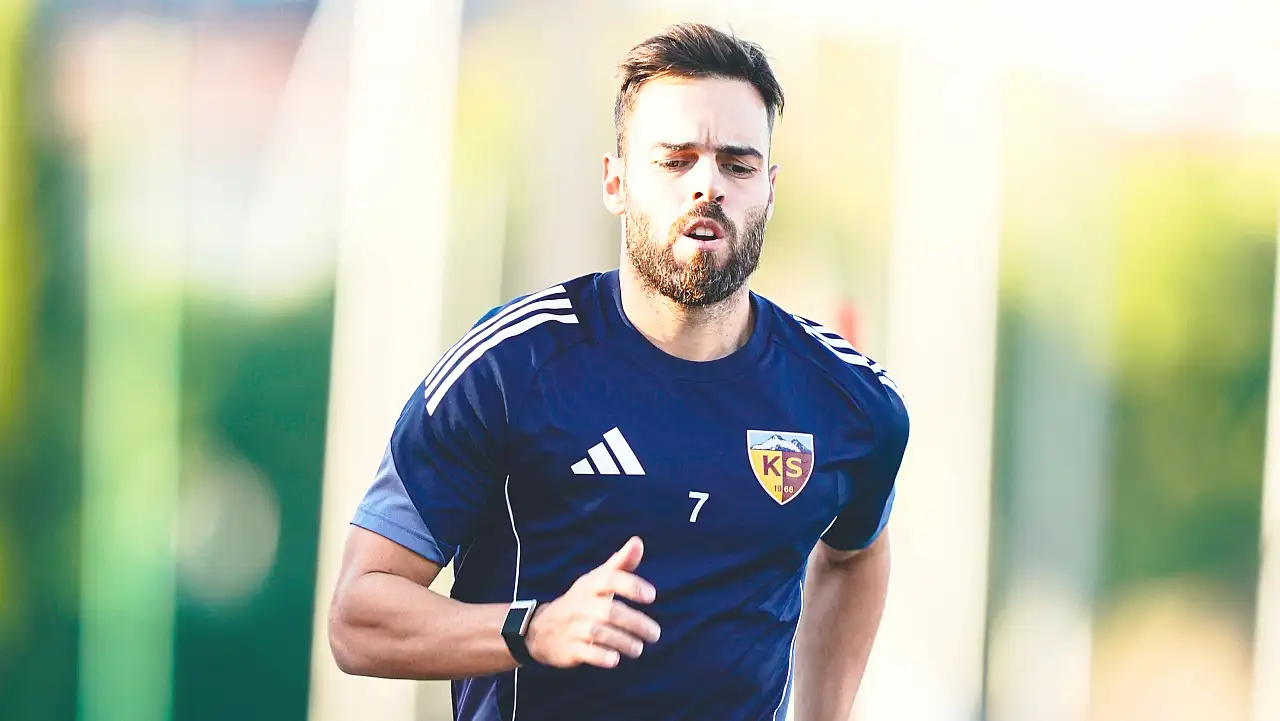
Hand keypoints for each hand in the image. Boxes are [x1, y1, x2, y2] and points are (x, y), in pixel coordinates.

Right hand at [524, 536, 661, 668]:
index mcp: (589, 585)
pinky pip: (584, 652)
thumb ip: (620, 564)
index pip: (609, 579)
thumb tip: (638, 541)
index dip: (631, 585)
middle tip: (655, 634)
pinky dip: (601, 656)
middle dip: (635, 622)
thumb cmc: (580, 601)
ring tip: (639, 648)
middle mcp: (579, 604)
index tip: (652, 596)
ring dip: (623, 641)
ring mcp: (572, 627)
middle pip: (609, 611)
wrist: (539, 629)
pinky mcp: (567, 648)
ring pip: (599, 632)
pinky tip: (615, 659)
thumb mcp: (596, 580)